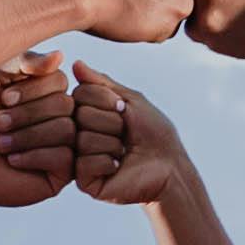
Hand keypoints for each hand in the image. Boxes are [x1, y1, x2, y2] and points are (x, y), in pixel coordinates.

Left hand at [0, 52, 75, 208]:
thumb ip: (23, 61)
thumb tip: (60, 55)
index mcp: (50, 93)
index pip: (60, 79)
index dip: (31, 89)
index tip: (3, 99)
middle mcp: (63, 117)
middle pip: (65, 105)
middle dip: (25, 114)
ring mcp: (66, 145)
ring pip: (65, 130)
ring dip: (25, 136)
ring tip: (0, 144)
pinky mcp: (63, 172)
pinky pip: (64, 157)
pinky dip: (33, 156)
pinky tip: (13, 160)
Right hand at [69, 71, 191, 208]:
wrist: (169, 167)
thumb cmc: (154, 133)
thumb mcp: (130, 100)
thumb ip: (101, 83)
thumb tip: (75, 63)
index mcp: (88, 114)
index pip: (79, 94)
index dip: (106, 101)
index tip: (124, 112)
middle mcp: (79, 134)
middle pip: (79, 115)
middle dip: (110, 122)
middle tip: (126, 135)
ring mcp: (80, 158)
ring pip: (82, 138)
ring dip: (112, 143)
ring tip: (123, 152)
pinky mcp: (84, 181)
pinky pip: (84, 163)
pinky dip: (107, 162)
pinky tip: (117, 167)